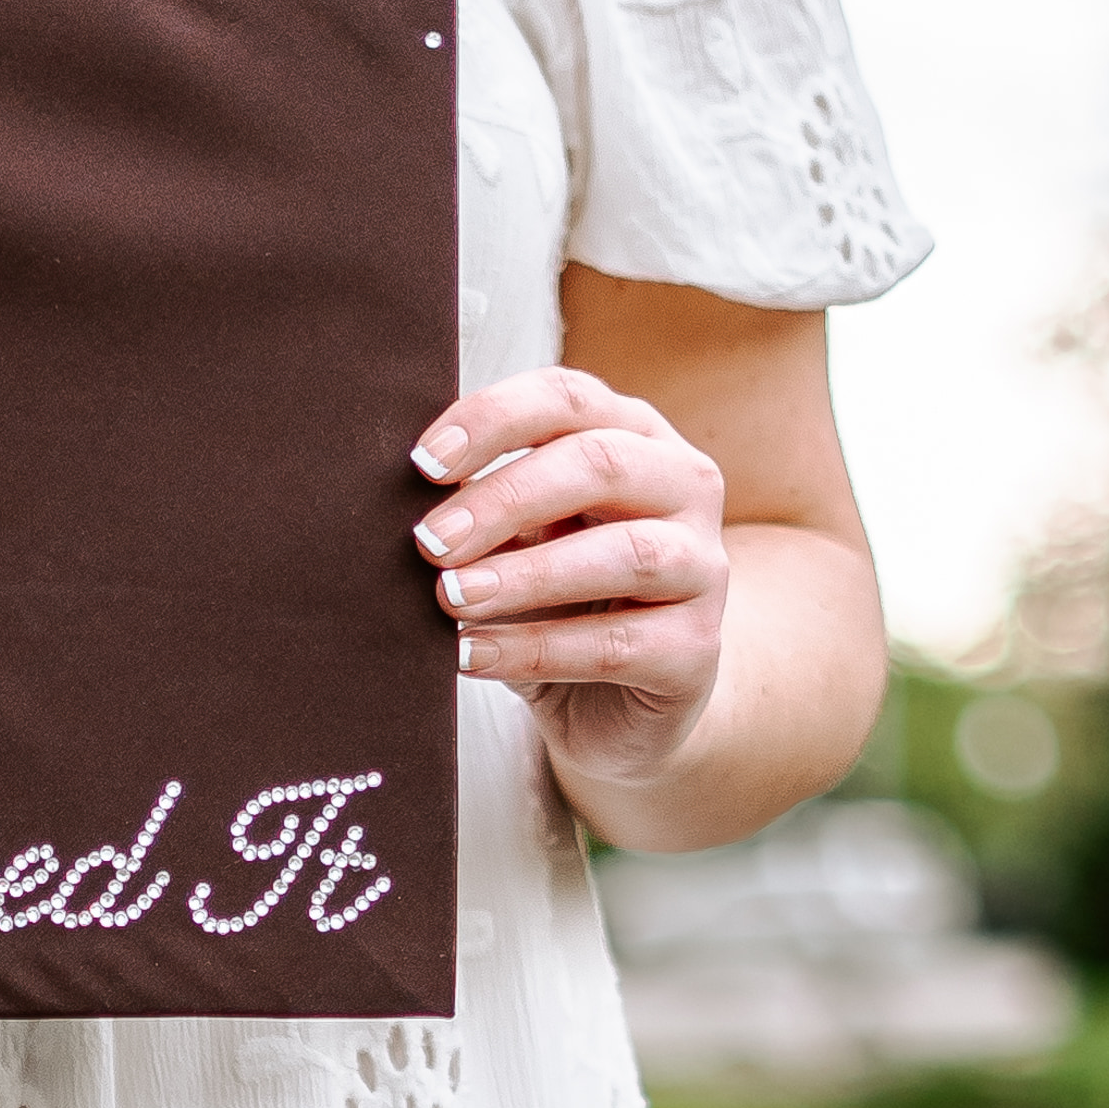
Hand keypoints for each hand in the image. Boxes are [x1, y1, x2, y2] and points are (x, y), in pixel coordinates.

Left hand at [408, 370, 730, 804]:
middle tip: (429, 542)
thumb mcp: (518, 542)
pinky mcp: (696, 649)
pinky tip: (472, 656)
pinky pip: (615, 645)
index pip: (568, 399)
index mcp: (633, 436)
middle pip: (599, 464)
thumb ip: (483, 510)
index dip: (494, 420)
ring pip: (624, 555)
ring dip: (526, 575)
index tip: (423, 464)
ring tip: (451, 599)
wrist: (617, 708)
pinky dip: (534, 650)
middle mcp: (684, 486)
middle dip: (505, 499)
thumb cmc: (559, 605)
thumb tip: (405, 499)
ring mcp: (703, 567)